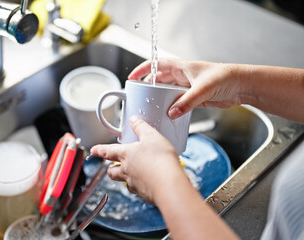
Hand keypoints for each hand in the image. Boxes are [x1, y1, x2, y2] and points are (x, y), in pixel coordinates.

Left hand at [90, 116, 181, 204]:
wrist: (169, 185)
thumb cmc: (160, 160)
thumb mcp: (152, 137)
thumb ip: (142, 128)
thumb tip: (134, 120)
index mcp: (126, 155)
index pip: (108, 151)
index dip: (99, 150)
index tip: (93, 150)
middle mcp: (127, 171)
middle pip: (112, 171)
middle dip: (110, 168)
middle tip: (110, 166)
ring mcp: (134, 184)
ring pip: (123, 182)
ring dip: (124, 178)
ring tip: (130, 174)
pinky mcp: (144, 194)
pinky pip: (137, 190)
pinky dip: (139, 186)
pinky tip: (148, 182)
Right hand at [128, 59, 244, 118]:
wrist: (242, 85)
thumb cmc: (225, 77)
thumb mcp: (202, 90)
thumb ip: (186, 102)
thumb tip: (171, 112)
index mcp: (182, 67)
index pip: (157, 64)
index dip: (143, 70)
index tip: (132, 77)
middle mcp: (183, 76)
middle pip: (160, 80)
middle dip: (149, 87)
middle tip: (140, 96)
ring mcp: (188, 87)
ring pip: (168, 92)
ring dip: (161, 99)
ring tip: (152, 107)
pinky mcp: (194, 97)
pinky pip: (178, 102)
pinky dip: (172, 107)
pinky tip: (169, 114)